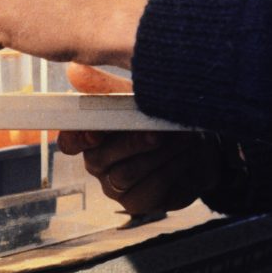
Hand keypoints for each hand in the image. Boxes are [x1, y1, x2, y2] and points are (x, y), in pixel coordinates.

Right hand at [58, 63, 223, 214]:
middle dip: (129, 143)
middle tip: (156, 131)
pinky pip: (150, 189)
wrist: (201, 145)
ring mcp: (116, 186)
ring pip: (125, 175)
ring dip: (155, 155)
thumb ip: (107, 86)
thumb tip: (75, 70)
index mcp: (92, 135)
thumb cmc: (161, 117)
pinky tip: (186, 154)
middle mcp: (98, 163)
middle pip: (98, 159)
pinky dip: (170, 169)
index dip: (77, 139)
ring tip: (180, 137)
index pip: (69, 142)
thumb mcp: (137, 95)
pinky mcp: (140, 202)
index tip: (95, 133)